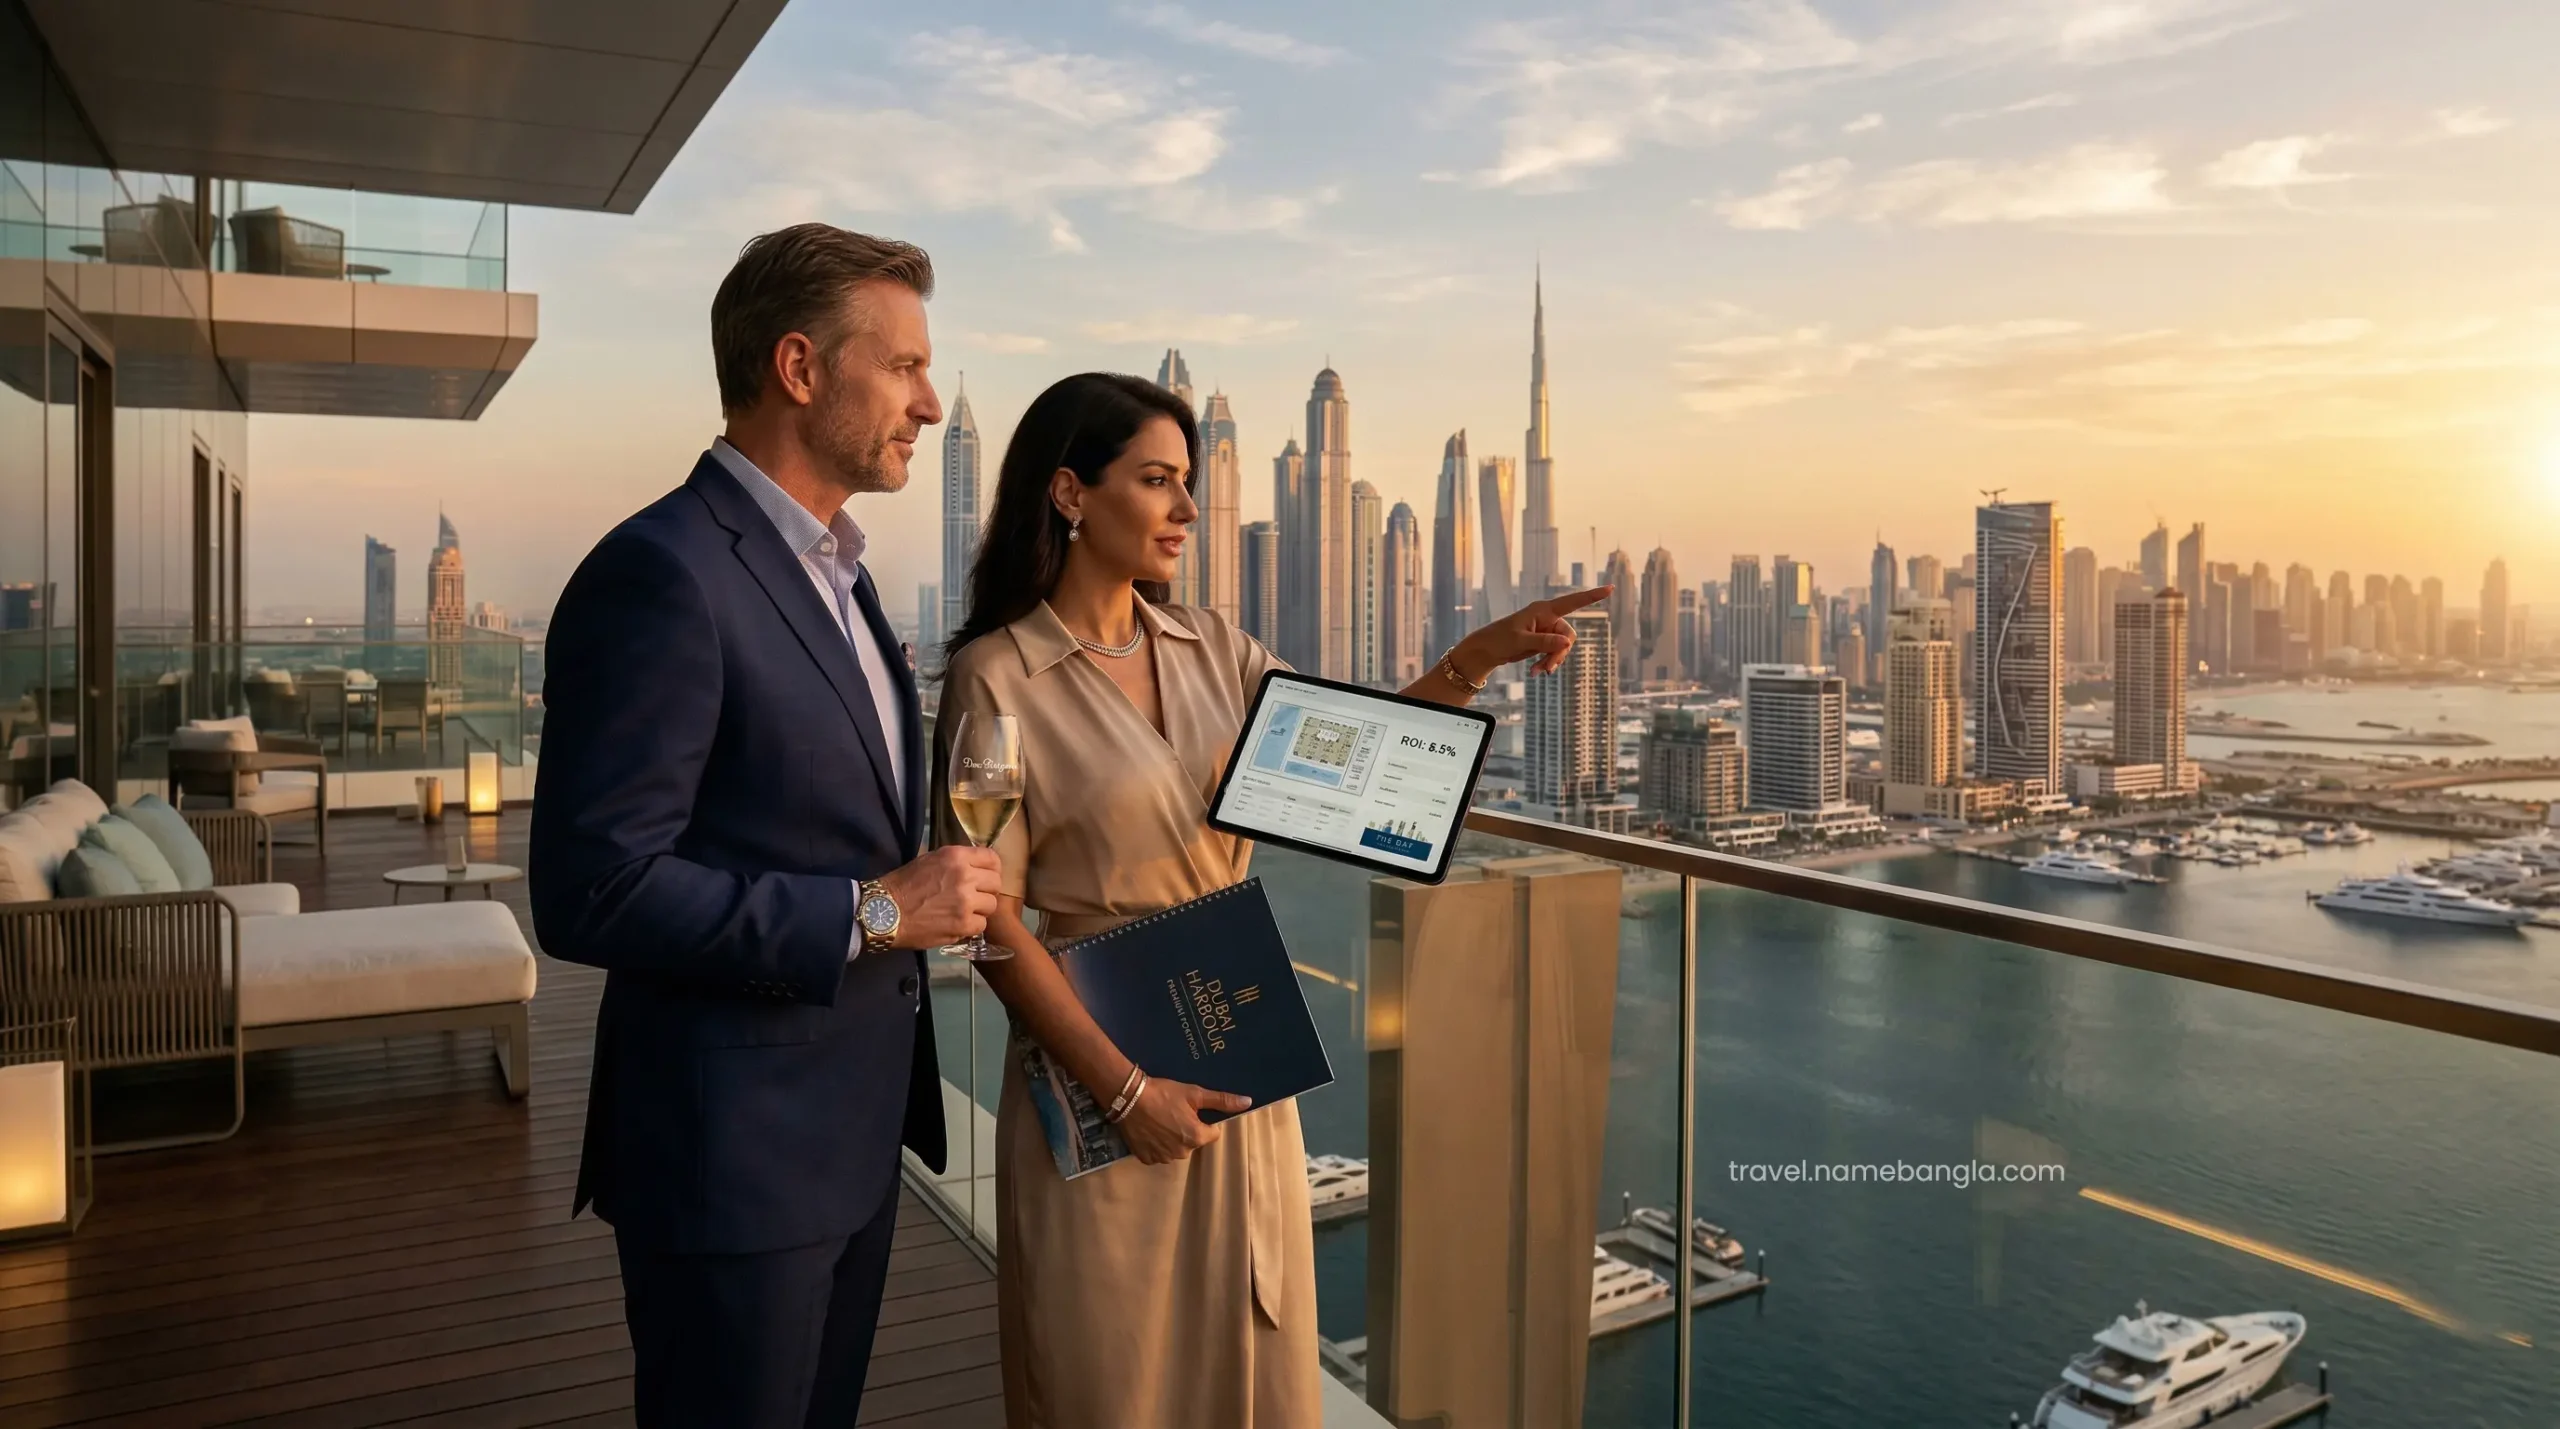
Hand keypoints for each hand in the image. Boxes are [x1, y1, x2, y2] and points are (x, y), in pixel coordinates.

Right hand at [874, 846, 1001, 948]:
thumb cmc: (902, 884)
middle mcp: (965, 876)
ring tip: (963, 912)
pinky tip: (957, 924)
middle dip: (986, 890)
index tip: (986, 876)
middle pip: (996, 883)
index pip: (992, 858)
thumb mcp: (929, 860)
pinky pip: (981, 925)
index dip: (991, 869)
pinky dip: (971, 927)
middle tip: (974, 897)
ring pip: (991, 905)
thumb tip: (975, 867)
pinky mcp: (963, 924)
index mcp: (956, 856)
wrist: (884, 912)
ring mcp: (966, 902)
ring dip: (979, 910)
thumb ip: (955, 862)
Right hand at [1117, 1077, 1252, 1163]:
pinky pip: (1158, 1153)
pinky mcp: (1146, 1158)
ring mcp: (1163, 1158)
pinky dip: (1156, 1144)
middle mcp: (1182, 1153)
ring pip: (1175, 1149)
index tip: (1190, 1110)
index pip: (1212, 1134)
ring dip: (1171, 1138)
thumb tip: (1248, 1102)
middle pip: (1193, 1142)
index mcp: (1197, 1138)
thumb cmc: (1164, 1093)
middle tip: (1173, 1112)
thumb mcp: (1195, 1094)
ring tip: (1159, 1119)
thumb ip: (1222, 1100)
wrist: (1128, 1097)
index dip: (1203, 1121)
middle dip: (1187, 1130)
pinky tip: (1150, 1129)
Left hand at [1450, 586, 1611, 679]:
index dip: (1592, 596)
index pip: (1572, 602)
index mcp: (1543, 610)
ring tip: (1538, 672)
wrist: (1486, 650)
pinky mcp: (1543, 642)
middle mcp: (1547, 618)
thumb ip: (1544, 642)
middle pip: (1568, 636)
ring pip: (1562, 648)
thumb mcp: (1521, 641)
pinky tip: (1537, 671)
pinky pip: (1554, 653)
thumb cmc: (1499, 639)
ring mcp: (1546, 630)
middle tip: (1547, 668)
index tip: (1609, 588)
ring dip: (1553, 661)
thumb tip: (1566, 642)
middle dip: (1559, 654)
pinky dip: (1548, 662)